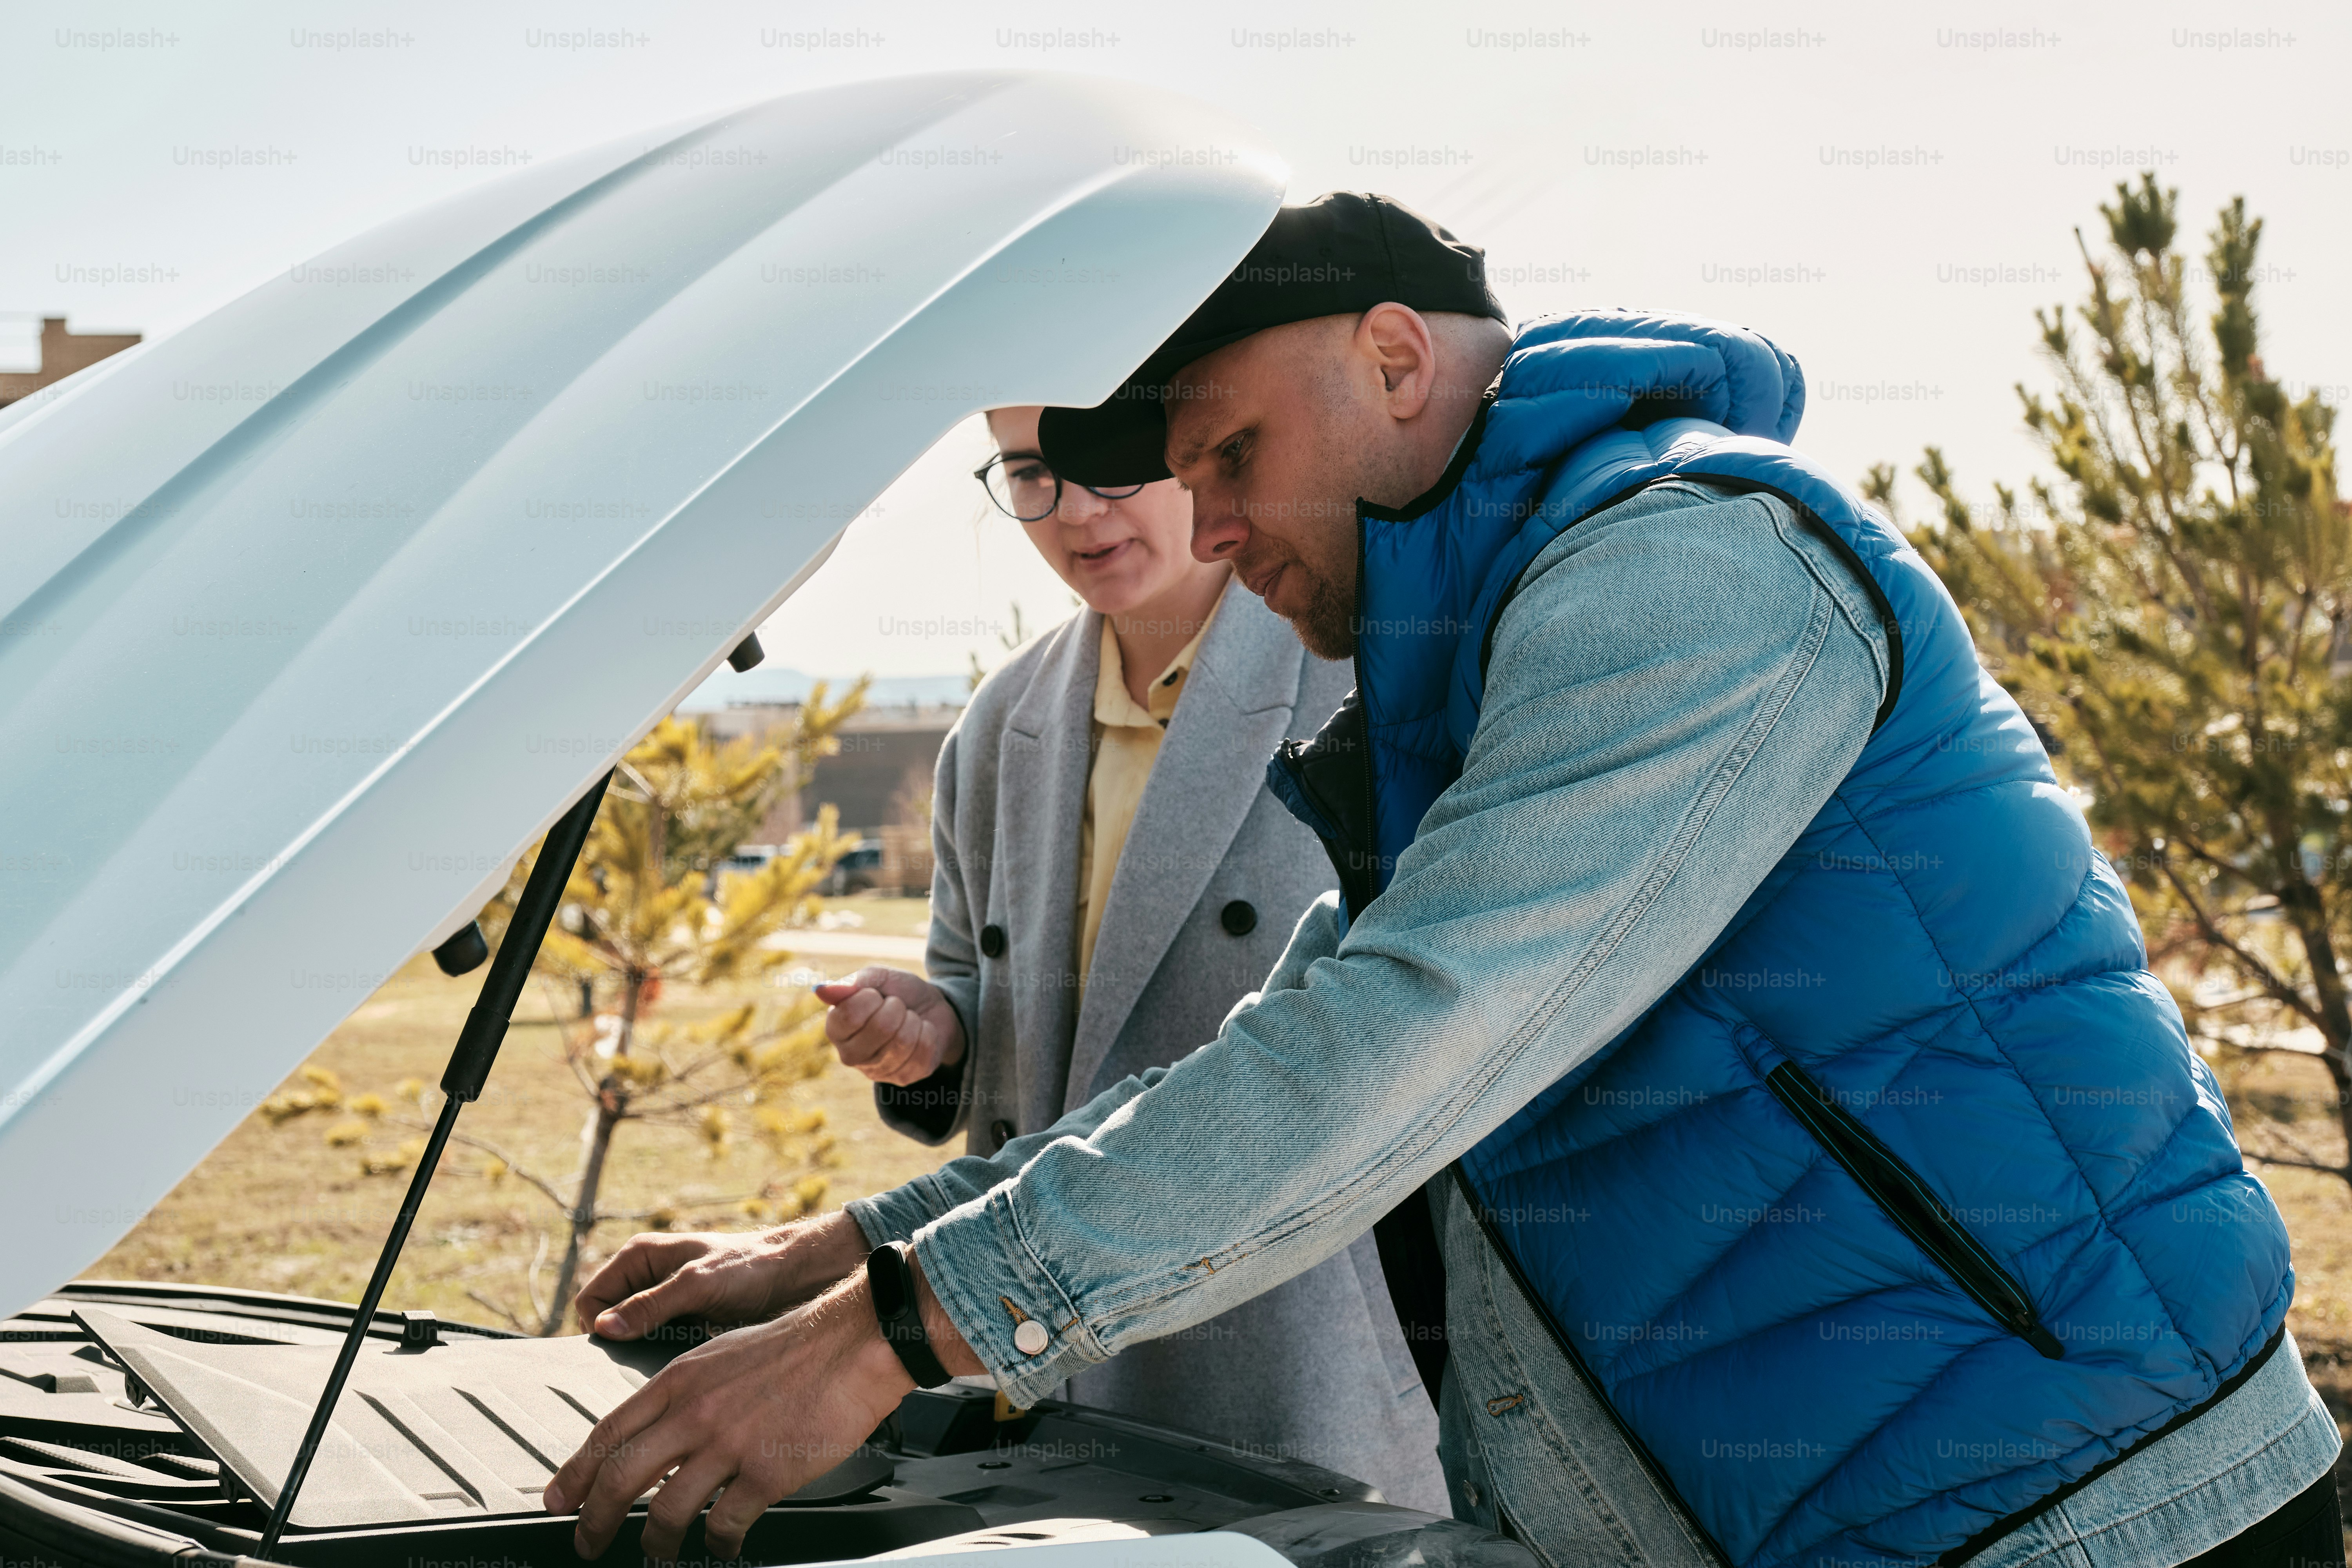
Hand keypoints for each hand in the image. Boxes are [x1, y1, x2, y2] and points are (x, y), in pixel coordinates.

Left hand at [546, 1274, 911, 1560]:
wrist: (851, 1343)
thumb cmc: (793, 1348)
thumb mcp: (718, 1355)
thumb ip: (682, 1391)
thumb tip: (654, 1430)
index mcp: (679, 1380)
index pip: (607, 1434)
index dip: (575, 1473)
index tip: (558, 1500)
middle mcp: (694, 1413)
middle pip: (620, 1479)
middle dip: (594, 1521)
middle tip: (587, 1542)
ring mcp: (729, 1445)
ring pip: (666, 1512)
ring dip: (654, 1544)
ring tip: (657, 1555)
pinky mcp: (765, 1474)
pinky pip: (724, 1525)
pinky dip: (717, 1545)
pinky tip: (721, 1546)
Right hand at [573, 1211, 867, 1339]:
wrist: (795, 1275)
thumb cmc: (750, 1267)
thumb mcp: (698, 1285)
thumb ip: (652, 1305)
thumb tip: (606, 1327)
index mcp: (639, 1257)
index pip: (590, 1301)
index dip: (601, 1326)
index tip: (626, 1347)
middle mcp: (645, 1277)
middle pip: (608, 1323)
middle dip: (623, 1343)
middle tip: (651, 1358)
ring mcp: (663, 1301)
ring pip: (631, 1338)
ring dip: (646, 1352)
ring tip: (673, 1359)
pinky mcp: (682, 1321)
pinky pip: (656, 1345)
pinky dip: (665, 1355)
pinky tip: (685, 1362)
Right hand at [815, 967, 965, 1085]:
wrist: (930, 1008)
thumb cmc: (897, 992)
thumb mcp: (877, 978)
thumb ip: (851, 984)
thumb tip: (819, 990)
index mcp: (835, 1028)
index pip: (849, 1015)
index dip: (870, 998)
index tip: (876, 994)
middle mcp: (849, 1055)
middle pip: (881, 1028)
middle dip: (897, 1007)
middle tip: (897, 1006)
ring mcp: (877, 1071)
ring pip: (904, 1041)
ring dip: (913, 1020)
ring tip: (908, 1019)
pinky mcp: (904, 1079)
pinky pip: (923, 1052)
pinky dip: (927, 1034)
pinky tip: (919, 1034)